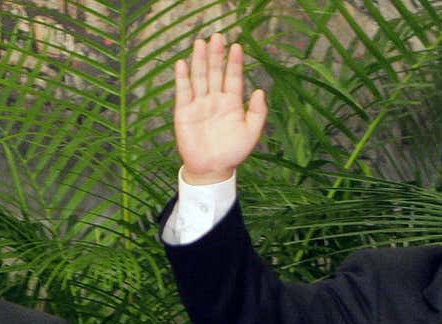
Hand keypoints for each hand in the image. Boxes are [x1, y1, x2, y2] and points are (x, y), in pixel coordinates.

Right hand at [174, 33, 267, 183]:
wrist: (212, 169)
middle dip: (217, 55)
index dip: (234, 62)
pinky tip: (182, 63)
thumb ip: (258, 113)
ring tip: (201, 43)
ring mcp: (199, 104)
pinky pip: (183, 91)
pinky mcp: (184, 111)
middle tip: (218, 36)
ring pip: (199, 77)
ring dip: (200, 60)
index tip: (237, 46)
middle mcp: (215, 99)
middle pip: (215, 72)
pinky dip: (182, 78)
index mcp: (232, 103)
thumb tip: (260, 91)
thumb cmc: (233, 152)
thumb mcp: (251, 133)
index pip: (233, 77)